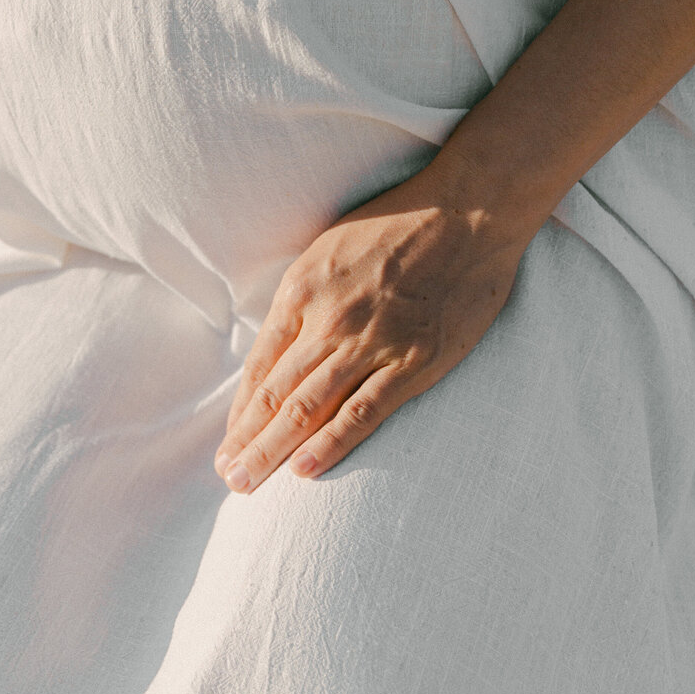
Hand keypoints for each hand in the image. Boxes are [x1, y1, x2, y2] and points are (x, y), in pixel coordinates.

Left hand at [213, 164, 530, 492]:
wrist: (467, 210)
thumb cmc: (398, 222)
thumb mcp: (330, 247)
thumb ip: (304, 297)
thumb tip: (279, 344)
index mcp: (302, 289)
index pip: (261, 364)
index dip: (240, 410)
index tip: (227, 443)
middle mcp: (328, 319)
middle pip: (277, 394)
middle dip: (247, 441)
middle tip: (228, 477)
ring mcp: (371, 343)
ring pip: (309, 408)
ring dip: (273, 450)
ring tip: (248, 483)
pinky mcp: (413, 361)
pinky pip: (364, 411)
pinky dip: (331, 443)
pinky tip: (304, 470)